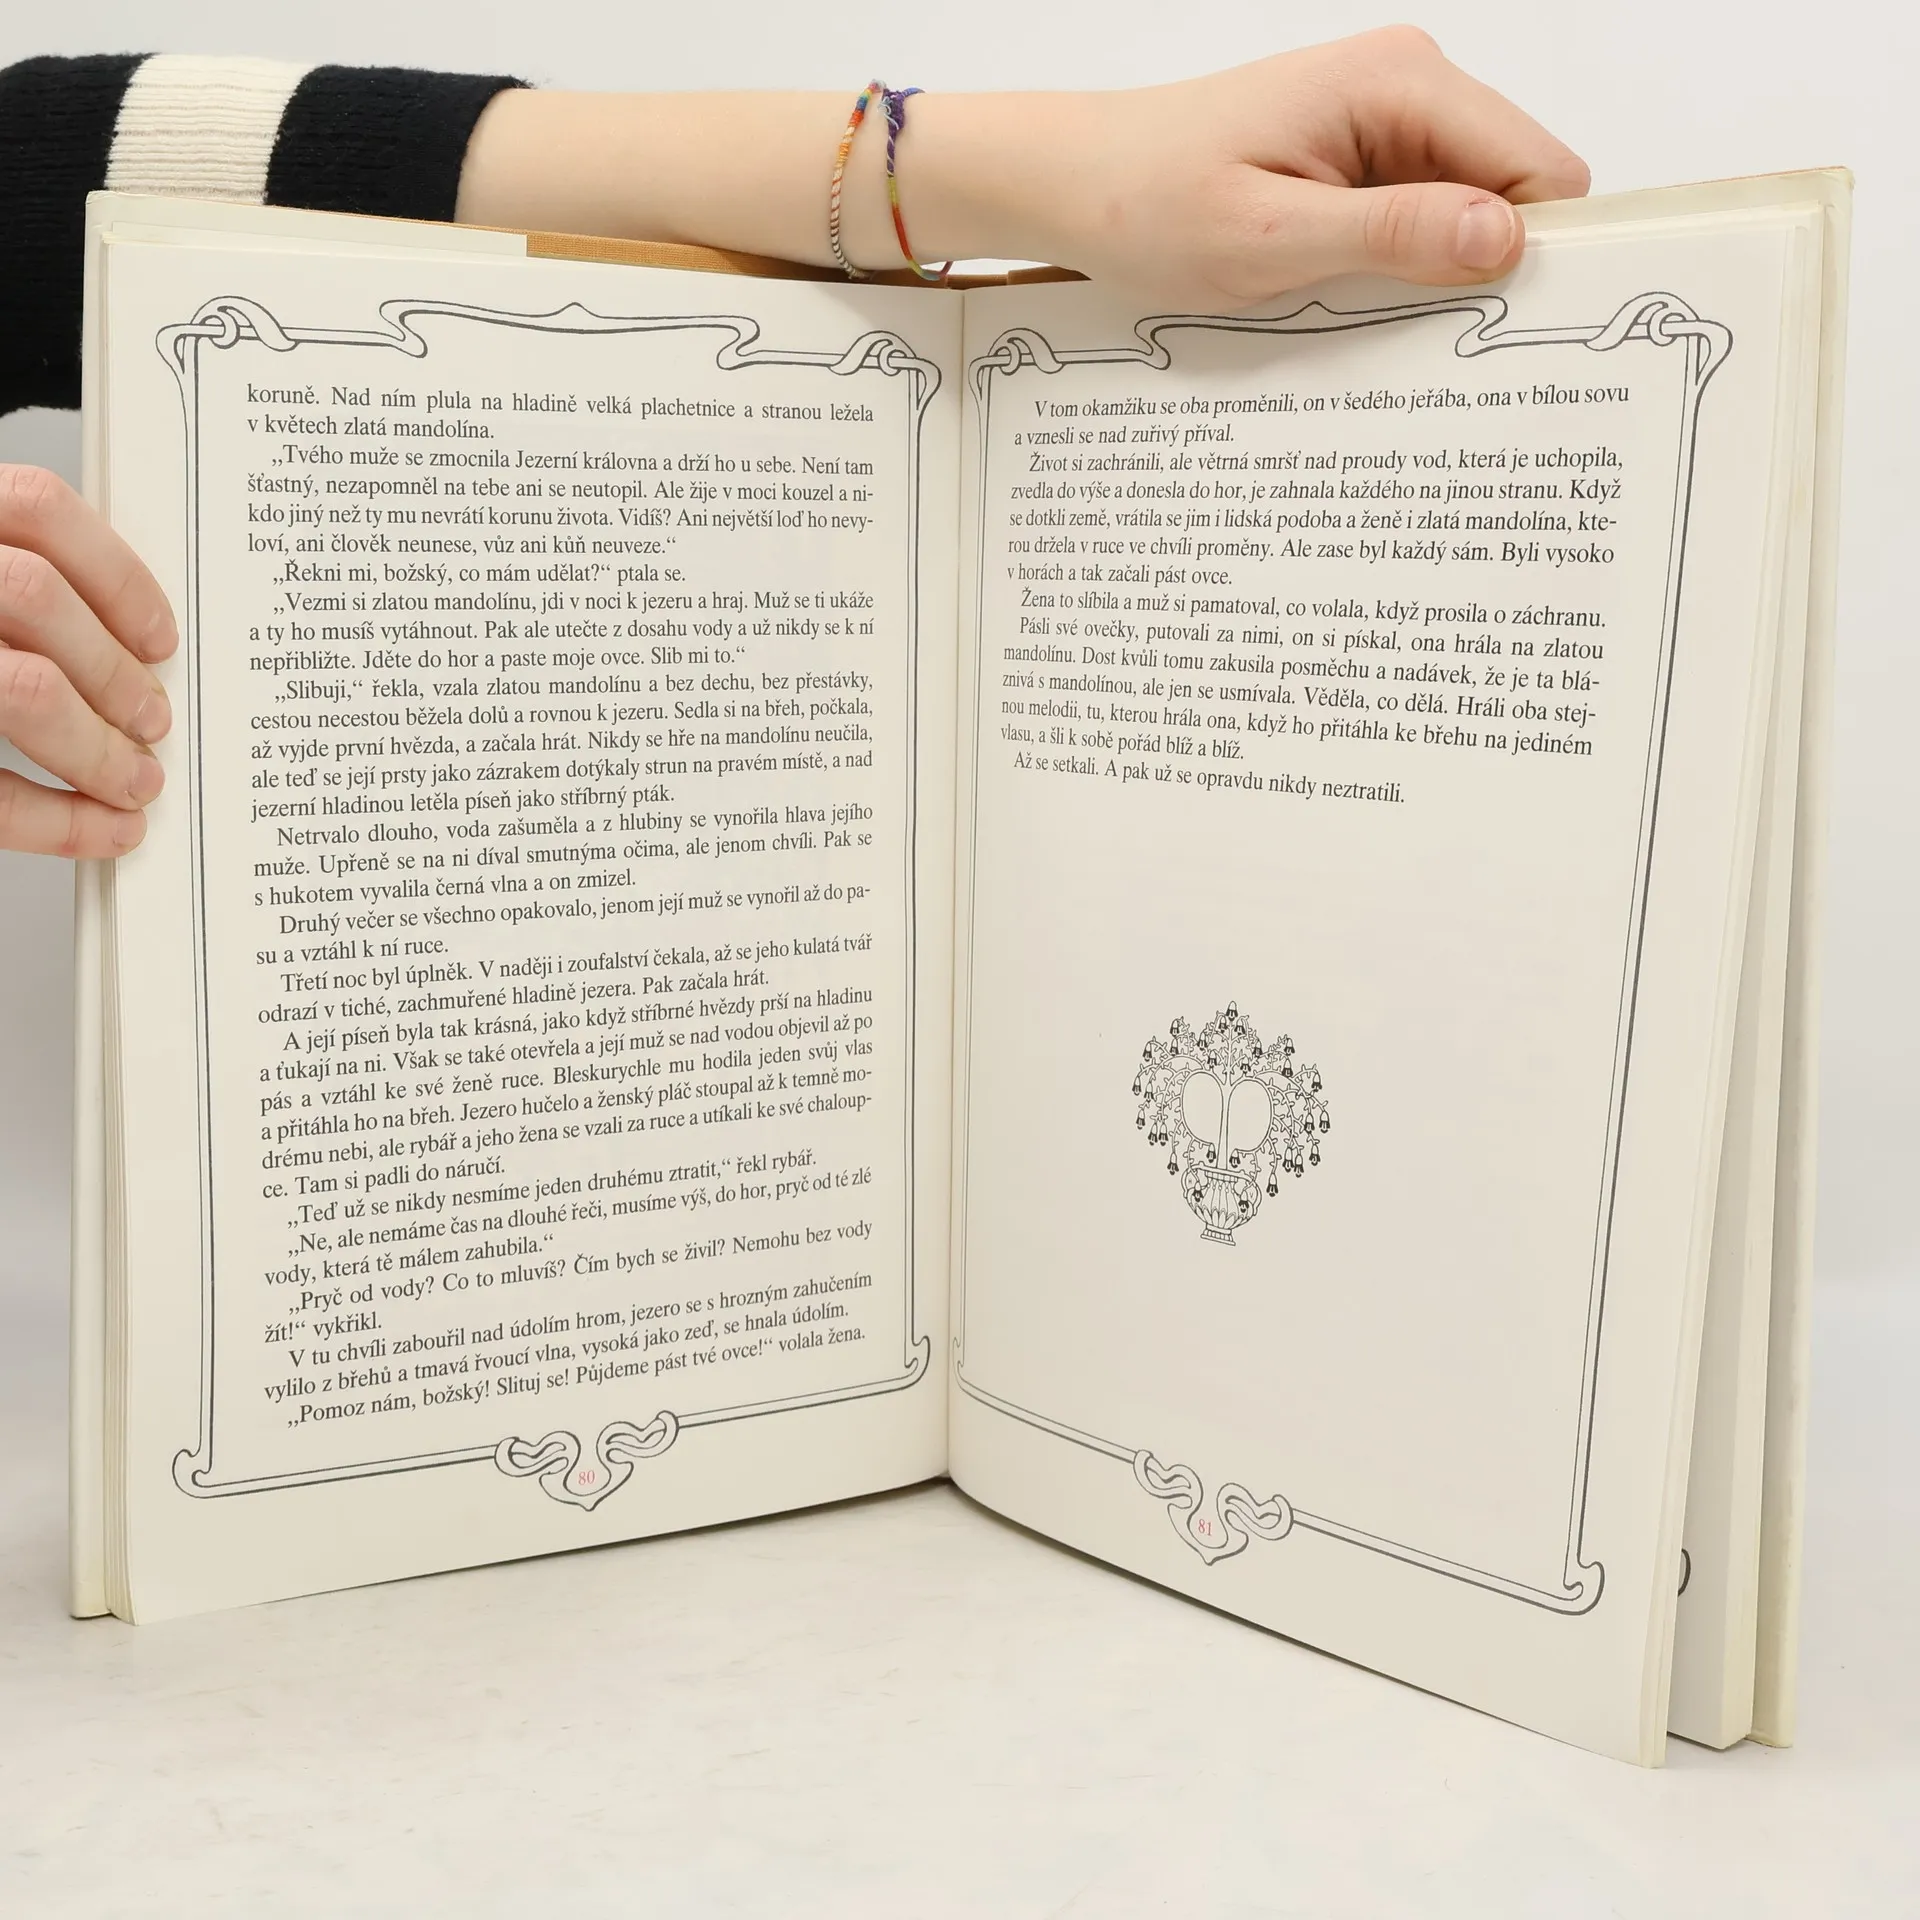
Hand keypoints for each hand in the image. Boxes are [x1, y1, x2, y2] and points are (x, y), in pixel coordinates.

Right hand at [0, 465, 173, 857]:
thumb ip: (6, 589)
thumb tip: (122, 647)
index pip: (36, 507)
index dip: (115, 575)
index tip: (158, 636)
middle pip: (35, 600)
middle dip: (113, 672)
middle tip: (151, 721)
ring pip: (25, 688)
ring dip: (95, 746)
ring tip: (132, 779)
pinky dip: (54, 818)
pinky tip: (94, 829)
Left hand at [457, 29, 1587, 303]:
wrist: (1065, 183)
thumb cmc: (1146, 203)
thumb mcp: (1272, 239)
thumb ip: (1397, 237)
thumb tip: (1512, 244)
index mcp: (1402, 86)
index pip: (1539, 169)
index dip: (1555, 254)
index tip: (1553, 346)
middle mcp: (1406, 88)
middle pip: (1512, 191)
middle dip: (1502, 276)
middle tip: (1481, 377)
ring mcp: (1379, 124)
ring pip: (1465, 213)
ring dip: (1447, 283)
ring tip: (1419, 359)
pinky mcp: (1350, 161)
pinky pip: (1412, 219)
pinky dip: (1405, 273)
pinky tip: (1376, 325)